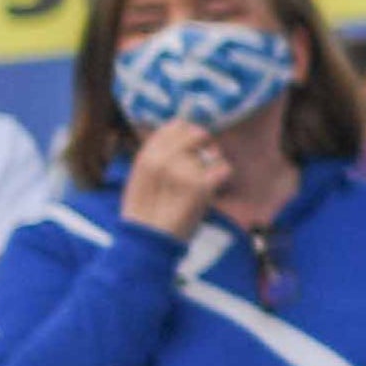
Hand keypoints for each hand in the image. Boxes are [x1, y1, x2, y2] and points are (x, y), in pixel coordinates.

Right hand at [120, 119, 226, 238]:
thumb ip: (159, 151)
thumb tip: (182, 124)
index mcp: (146, 155)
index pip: (176, 125)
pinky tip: (210, 190)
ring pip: (212, 153)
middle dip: (204, 146)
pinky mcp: (200, 187)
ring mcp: (182, 172)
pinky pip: (224, 168)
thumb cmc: (147, 208)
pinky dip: (222, 177)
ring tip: (197, 186)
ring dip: (211, 166)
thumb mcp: (141, 175)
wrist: (148, 240)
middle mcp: (162, 160)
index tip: (190, 147)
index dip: (188, 132)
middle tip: (201, 164)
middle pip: (197, 134)